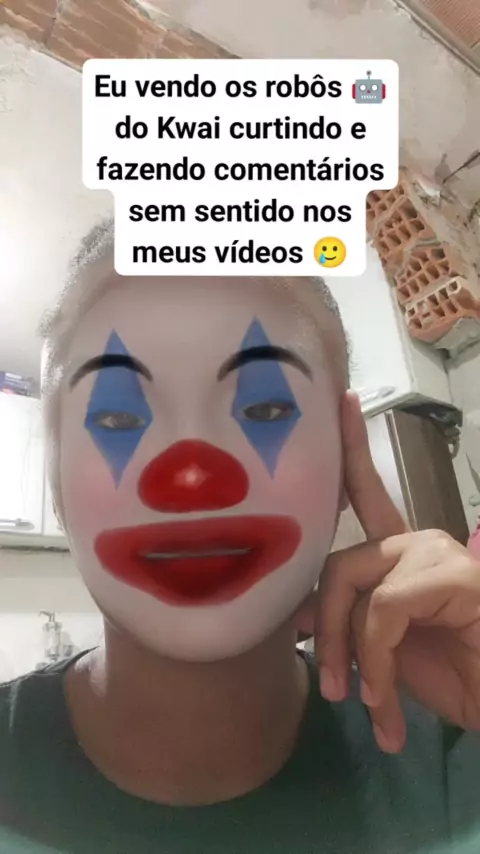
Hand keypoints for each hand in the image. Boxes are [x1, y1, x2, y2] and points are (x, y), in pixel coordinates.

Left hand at [298, 391, 479, 752]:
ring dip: (352, 653)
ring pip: (357, 587)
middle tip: (332, 685)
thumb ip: (345, 623)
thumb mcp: (383, 654)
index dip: (351, 450)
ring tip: (365, 703)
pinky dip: (376, 660)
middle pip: (337, 564)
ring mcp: (439, 553)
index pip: (367, 494)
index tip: (339, 399)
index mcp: (400, 555)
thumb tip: (294, 612)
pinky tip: (386, 701)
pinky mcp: (456, 574)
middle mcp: (417, 543)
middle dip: (325, 627)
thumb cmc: (454, 679)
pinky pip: (383, 608)